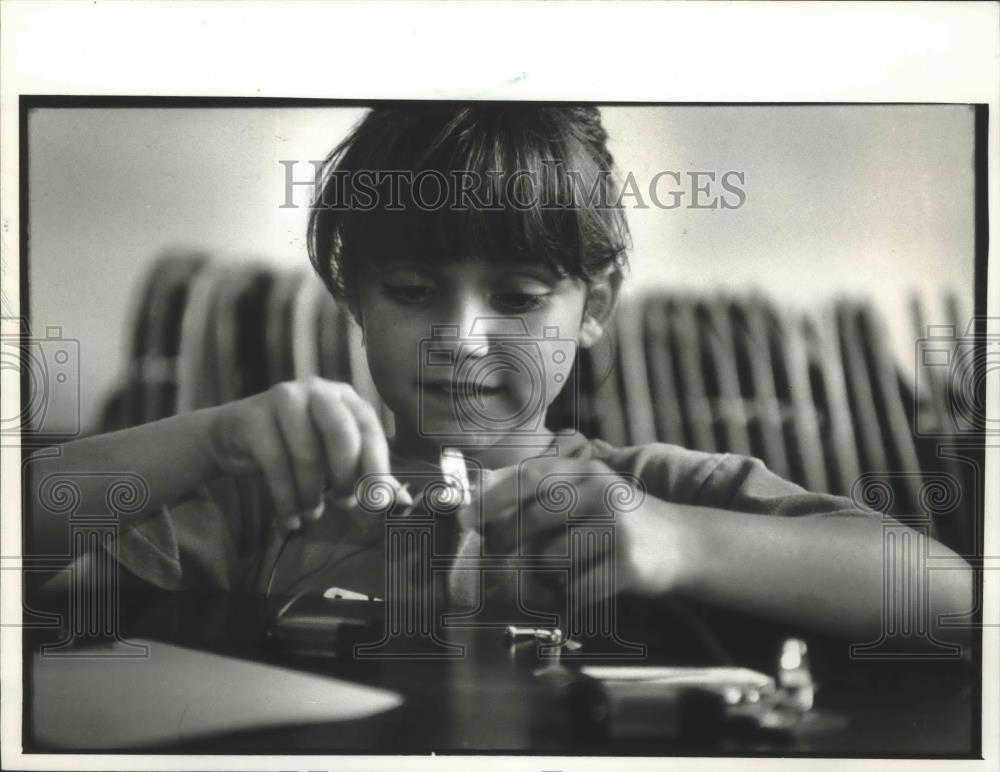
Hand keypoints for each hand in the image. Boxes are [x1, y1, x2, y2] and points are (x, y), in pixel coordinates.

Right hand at [205, 378, 409, 529]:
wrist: (235, 436)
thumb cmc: (294, 445)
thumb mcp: (333, 457)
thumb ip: (366, 475)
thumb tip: (403, 503)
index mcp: (344, 397)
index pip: (369, 428)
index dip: (377, 466)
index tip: (379, 502)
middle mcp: (317, 390)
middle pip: (341, 434)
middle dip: (345, 476)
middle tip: (344, 502)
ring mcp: (283, 399)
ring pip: (306, 454)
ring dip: (310, 494)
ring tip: (311, 513)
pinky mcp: (254, 417)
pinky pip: (275, 465)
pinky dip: (285, 500)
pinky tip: (290, 518)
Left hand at [458, 457, 686, 601]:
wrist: (683, 543)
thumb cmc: (617, 520)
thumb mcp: (585, 492)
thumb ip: (540, 493)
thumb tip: (479, 504)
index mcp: (585, 470)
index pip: (529, 477)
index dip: (492, 498)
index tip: (464, 520)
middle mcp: (601, 491)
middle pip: (532, 520)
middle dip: (506, 544)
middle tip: (498, 557)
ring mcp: (616, 528)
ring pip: (550, 560)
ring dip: (546, 575)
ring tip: (564, 571)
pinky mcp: (628, 565)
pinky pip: (575, 590)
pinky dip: (570, 599)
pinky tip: (583, 590)